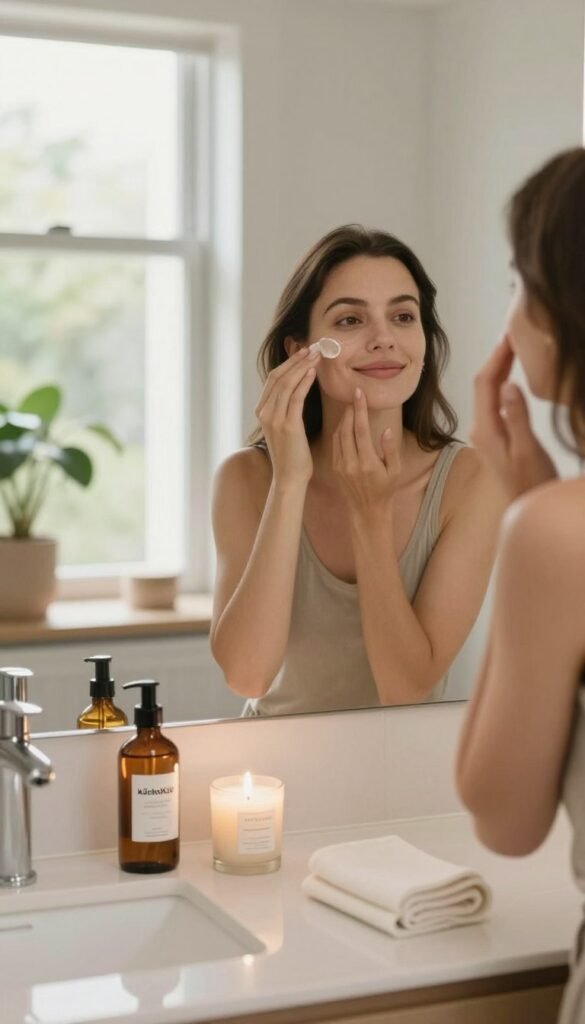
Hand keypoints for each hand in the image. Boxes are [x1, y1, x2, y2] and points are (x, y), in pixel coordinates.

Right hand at [255, 347, 319, 485]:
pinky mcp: (287, 425)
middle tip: (312, 348)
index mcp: (262, 411)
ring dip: (302, 366)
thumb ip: (286, 408)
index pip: (273, 379)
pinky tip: (313, 372)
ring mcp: (274, 418)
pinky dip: (304, 382)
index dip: (288, 363)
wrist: (290, 477)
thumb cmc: (292, 454)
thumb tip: (297, 389)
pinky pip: (295, 397)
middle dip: (295, 360)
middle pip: (278, 377)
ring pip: (286, 384)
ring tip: (316, 355)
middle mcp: (264, 412)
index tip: (303, 352)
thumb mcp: (285, 427)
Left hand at [332, 388, 400, 515]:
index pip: (360, 430)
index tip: (358, 393)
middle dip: (349, 411)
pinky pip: (335, 444)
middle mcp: (351, 463)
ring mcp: (340, 466)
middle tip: (354, 397)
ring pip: (338, 435)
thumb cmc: (386, 489)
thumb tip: (386, 430)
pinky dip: (339, 431)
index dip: (359, 409)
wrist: (367, 510)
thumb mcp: (395, 470)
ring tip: (350, 408)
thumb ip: (390, 449)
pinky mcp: (335, 468)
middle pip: (346, 429)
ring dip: (343, 420)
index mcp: (367, 462)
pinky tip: (345, 424)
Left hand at [470, 336, 556, 500]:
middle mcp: (480, 428)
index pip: (485, 383)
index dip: (496, 357)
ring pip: (488, 391)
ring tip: (514, 347)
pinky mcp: (495, 436)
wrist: (526, 507)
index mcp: (485, 429)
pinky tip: (513, 375)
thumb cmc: (531, 483)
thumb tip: (508, 385)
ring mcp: (486, 432)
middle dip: (496, 358)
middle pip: (483, 384)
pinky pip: (494, 401)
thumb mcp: (527, 451)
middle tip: (513, 333)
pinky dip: (502, 382)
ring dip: (499, 368)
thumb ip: (517, 419)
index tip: (510, 336)